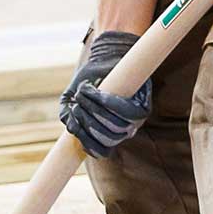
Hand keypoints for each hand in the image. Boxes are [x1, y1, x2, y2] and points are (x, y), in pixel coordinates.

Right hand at [59, 29, 153, 155]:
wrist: (103, 62)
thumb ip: (68, 116)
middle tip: (76, 104)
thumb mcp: (70, 100)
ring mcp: (135, 120)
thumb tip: (72, 128)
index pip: (102, 150)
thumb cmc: (86, 84)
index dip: (89, 145)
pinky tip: (98, 92)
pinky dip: (109, 103)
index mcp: (107, 134)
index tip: (75, 130)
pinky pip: (127, 112)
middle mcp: (124, 131)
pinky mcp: (144, 106)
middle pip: (108, 137)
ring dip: (96, 111)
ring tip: (83, 95)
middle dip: (88, 122)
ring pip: (117, 125)